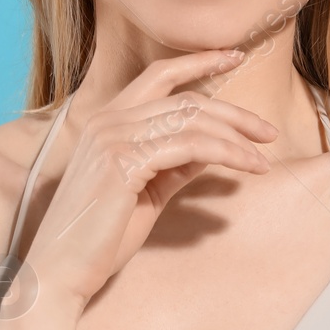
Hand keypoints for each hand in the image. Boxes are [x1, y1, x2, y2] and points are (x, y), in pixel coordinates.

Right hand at [19, 49, 277, 308]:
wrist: (61, 272)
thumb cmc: (99, 238)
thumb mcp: (147, 191)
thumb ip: (174, 164)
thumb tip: (211, 148)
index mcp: (107, 120)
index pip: (159, 75)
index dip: (199, 62)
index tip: (235, 57)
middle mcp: (107, 120)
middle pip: (186, 98)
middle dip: (233, 112)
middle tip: (268, 131)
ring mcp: (112, 137)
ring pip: (192, 119)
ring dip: (236, 137)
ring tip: (262, 158)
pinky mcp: (123, 161)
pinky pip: (190, 146)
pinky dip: (226, 153)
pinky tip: (246, 166)